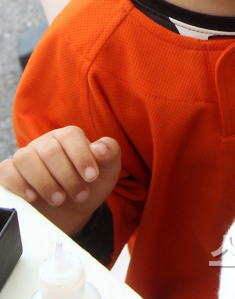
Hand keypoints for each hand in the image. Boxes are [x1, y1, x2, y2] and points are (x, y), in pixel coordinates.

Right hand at [0, 127, 120, 234]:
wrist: (71, 212)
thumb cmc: (88, 185)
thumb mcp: (107, 170)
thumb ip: (109, 152)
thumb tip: (99, 149)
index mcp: (68, 137)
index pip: (71, 135)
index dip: (81, 156)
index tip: (91, 177)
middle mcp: (45, 143)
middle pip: (50, 151)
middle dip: (67, 177)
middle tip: (80, 195)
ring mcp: (26, 157)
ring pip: (26, 158)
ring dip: (44, 182)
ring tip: (59, 199)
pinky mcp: (10, 174)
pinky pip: (6, 171)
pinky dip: (19, 184)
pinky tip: (33, 197)